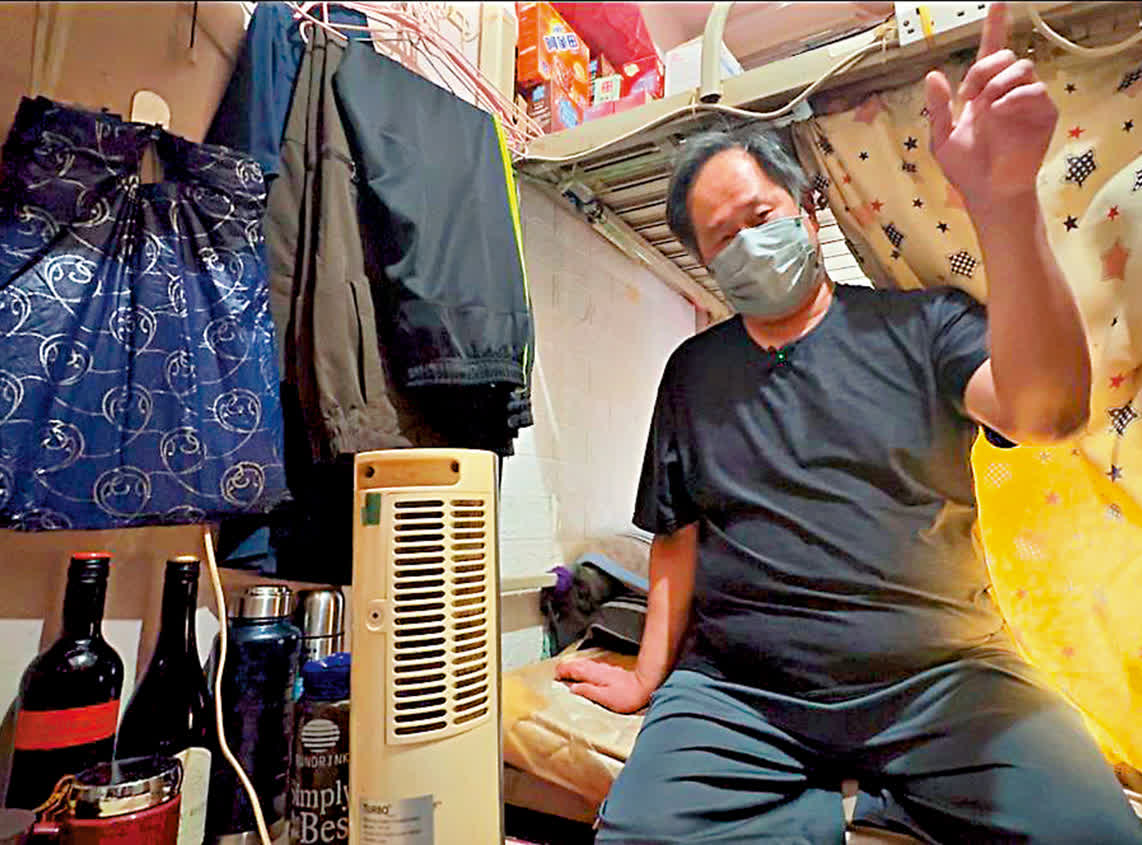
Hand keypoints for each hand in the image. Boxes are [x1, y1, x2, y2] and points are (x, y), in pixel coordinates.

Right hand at [554, 658, 652, 713]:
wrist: (644, 686)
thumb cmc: (627, 695)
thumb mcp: (604, 698)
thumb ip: (587, 691)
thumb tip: (572, 688)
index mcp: (592, 674)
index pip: (571, 668)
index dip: (561, 672)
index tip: (555, 678)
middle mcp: (596, 668)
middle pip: (575, 664)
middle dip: (564, 669)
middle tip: (557, 678)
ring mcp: (602, 668)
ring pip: (582, 665)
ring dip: (573, 669)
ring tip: (566, 677)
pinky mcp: (608, 671)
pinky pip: (589, 668)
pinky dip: (582, 670)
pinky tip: (583, 677)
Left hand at [925, 3, 1057, 213]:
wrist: (988, 194)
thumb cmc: (967, 170)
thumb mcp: (942, 139)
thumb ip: (938, 107)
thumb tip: (933, 75)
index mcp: (982, 94)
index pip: (990, 54)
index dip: (994, 27)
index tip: (996, 3)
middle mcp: (1006, 93)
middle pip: (1004, 56)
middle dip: (984, 68)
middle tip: (970, 95)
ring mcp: (1026, 102)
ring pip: (1021, 68)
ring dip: (998, 81)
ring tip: (986, 106)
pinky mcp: (1043, 114)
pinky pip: (1035, 90)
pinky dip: (1015, 96)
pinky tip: (1000, 112)